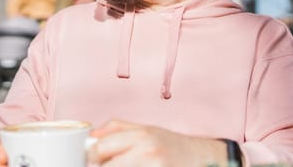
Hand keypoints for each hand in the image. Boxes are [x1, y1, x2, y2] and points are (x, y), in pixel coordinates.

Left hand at [87, 120, 227, 166]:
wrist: (202, 158)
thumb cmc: (170, 145)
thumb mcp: (145, 130)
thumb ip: (116, 129)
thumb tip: (91, 136)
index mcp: (140, 136)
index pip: (100, 147)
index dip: (90, 156)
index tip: (91, 160)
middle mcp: (146, 152)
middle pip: (105, 166)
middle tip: (101, 166)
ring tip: (121, 165)